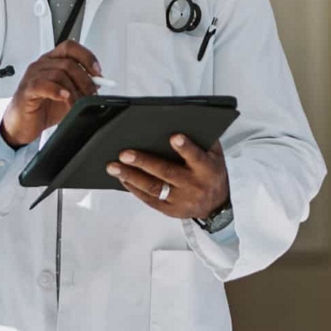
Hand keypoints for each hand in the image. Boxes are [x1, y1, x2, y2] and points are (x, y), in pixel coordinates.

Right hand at [0, 41, 100, 148]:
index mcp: (52, 61)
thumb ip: (81, 86)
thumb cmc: (42, 108)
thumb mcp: (68, 96)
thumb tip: (98, 82)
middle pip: (68, 62)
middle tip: (91, 94)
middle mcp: (41, 65)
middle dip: (85, 79)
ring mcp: (32, 76)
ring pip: (58, 74)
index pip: (70, 47)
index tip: (97, 72)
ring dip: (74, 90)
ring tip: (78, 103)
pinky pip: (43, 84)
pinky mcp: (27, 89)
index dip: (86, 56)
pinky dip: (57, 90)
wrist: (23, 125)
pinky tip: (64, 98)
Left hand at [106, 136, 228, 220]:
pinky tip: (123, 178)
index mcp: (207, 169)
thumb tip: (186, 120)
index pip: (196, 157)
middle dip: (144, 162)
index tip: (174, 137)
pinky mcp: (170, 210)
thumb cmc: (212, 174)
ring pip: (153, 188)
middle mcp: (193, 185)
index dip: (186, 148)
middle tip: (125, 153)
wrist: (217, 206)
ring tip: (114, 167)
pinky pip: (149, 200)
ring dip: (131, 177)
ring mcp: (181, 200)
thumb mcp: (216, 155)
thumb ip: (204, 140)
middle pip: (167, 173)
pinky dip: (134, 189)